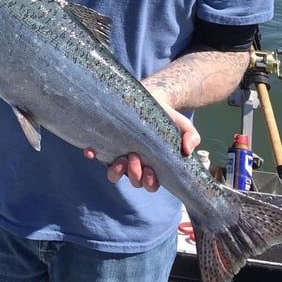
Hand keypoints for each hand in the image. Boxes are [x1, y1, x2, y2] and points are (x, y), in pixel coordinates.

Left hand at [84, 101, 199, 192]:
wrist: (150, 98)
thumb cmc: (167, 117)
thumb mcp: (182, 126)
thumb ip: (191, 136)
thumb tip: (188, 149)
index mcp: (154, 165)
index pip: (150, 184)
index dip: (149, 183)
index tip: (151, 171)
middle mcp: (135, 164)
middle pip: (133, 181)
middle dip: (135, 175)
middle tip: (136, 158)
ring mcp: (120, 155)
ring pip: (114, 174)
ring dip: (116, 171)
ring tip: (121, 159)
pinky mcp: (107, 143)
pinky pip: (96, 154)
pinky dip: (92, 155)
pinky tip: (90, 150)